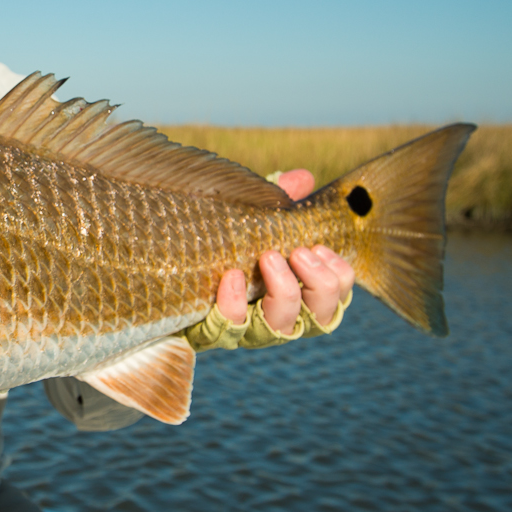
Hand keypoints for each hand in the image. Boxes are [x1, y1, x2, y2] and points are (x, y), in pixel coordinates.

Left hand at [213, 168, 355, 332]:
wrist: (173, 270)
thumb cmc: (226, 245)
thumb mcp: (254, 221)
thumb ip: (280, 203)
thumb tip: (303, 178)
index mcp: (298, 297)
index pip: (336, 299)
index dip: (339, 276)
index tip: (320, 246)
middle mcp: (280, 319)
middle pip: (320, 318)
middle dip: (317, 282)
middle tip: (298, 251)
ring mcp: (251, 330)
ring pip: (283, 328)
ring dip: (284, 291)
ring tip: (270, 257)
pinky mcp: (217, 332)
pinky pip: (231, 326)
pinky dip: (235, 302)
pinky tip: (232, 275)